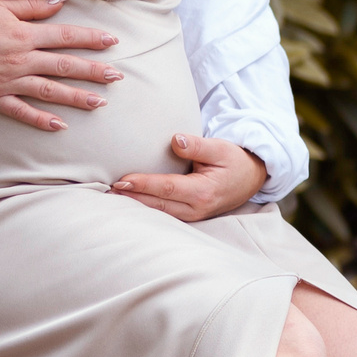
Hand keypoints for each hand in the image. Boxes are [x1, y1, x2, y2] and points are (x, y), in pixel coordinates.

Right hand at [0, 0, 120, 131]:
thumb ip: (32, 6)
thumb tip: (62, 1)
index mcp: (23, 35)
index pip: (66, 37)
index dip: (91, 40)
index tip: (112, 42)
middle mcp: (20, 60)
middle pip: (64, 66)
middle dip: (93, 72)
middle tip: (117, 77)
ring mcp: (8, 81)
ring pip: (49, 91)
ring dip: (76, 97)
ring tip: (99, 103)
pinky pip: (21, 112)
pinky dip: (40, 120)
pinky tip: (60, 126)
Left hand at [112, 134, 269, 220]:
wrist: (251, 178)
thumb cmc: (234, 161)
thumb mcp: (220, 148)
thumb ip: (197, 145)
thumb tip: (176, 140)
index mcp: (203, 192)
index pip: (167, 188)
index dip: (144, 185)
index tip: (122, 180)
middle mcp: (197, 209)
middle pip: (157, 205)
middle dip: (131, 199)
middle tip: (106, 192)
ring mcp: (193, 216)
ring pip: (158, 213)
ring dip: (135, 206)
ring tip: (111, 198)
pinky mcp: (189, 216)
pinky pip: (163, 214)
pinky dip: (145, 209)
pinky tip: (129, 202)